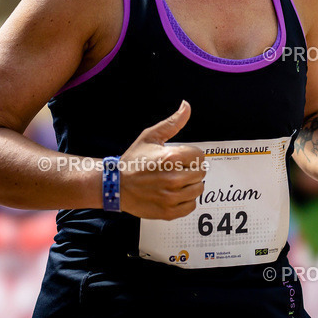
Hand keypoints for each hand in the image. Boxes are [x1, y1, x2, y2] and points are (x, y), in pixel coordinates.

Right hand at [118, 101, 204, 219]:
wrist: (116, 186)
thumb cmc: (133, 161)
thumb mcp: (150, 137)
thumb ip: (172, 123)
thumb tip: (187, 106)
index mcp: (171, 157)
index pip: (200, 156)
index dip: (192, 155)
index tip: (182, 158)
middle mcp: (173, 178)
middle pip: (201, 173)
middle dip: (191, 169)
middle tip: (177, 169)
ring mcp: (171, 197)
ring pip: (198, 189)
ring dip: (190, 185)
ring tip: (176, 181)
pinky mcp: (169, 211)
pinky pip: (191, 205)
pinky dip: (186, 200)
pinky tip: (174, 193)